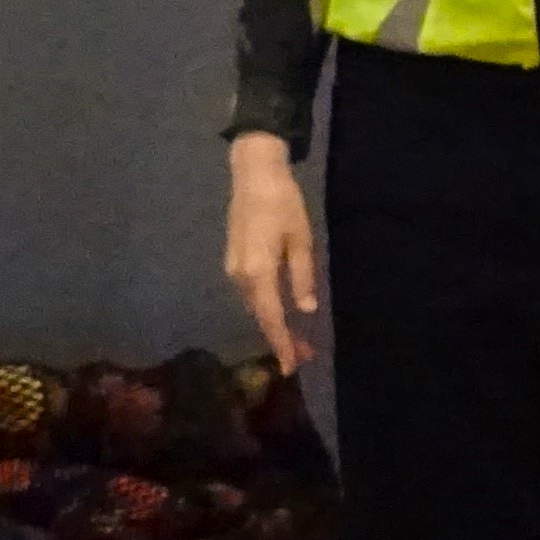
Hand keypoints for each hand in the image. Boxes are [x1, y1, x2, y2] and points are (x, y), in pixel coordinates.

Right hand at [226, 134, 318, 373]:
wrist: (253, 173)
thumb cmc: (283, 202)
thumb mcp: (300, 240)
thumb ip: (301, 276)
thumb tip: (306, 308)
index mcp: (258, 272)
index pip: (271, 318)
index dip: (281, 343)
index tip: (291, 366)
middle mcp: (241, 276)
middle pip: (260, 316)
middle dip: (280, 339)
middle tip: (303, 357)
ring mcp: (234, 269)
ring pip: (255, 307)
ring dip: (273, 324)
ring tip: (296, 340)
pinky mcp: (234, 261)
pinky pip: (251, 294)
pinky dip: (265, 309)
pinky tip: (279, 313)